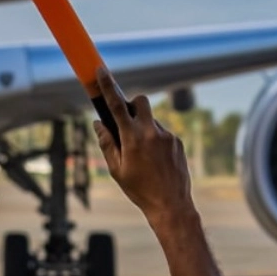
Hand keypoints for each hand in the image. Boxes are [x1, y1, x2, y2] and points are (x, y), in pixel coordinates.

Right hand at [92, 67, 193, 227]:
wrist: (171, 204)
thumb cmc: (139, 190)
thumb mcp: (116, 169)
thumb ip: (106, 143)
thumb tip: (99, 124)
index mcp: (132, 139)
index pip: (117, 105)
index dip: (107, 86)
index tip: (101, 71)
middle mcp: (151, 132)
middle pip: (140, 101)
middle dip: (132, 104)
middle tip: (125, 122)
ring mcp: (167, 135)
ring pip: (151, 120)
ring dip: (142, 129)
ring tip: (142, 156)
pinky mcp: (177, 142)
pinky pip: (161, 133)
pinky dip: (154, 141)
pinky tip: (154, 162)